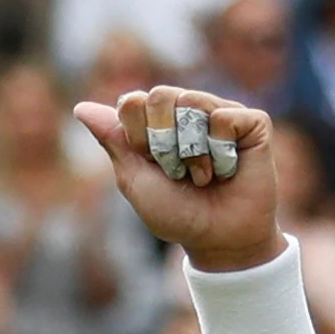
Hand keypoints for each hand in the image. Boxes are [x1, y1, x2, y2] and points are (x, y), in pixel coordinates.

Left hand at [72, 86, 280, 273]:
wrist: (216, 238)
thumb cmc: (175, 212)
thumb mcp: (134, 178)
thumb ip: (113, 139)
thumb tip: (81, 107)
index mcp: (157, 122)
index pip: (132, 102)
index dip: (137, 136)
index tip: (150, 163)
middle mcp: (189, 112)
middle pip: (161, 95)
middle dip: (162, 139)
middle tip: (177, 170)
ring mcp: (222, 114)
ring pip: (193, 102)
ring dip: (192, 150)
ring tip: (203, 175)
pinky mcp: (254, 123)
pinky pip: (226, 116)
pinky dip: (221, 149)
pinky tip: (228, 168)